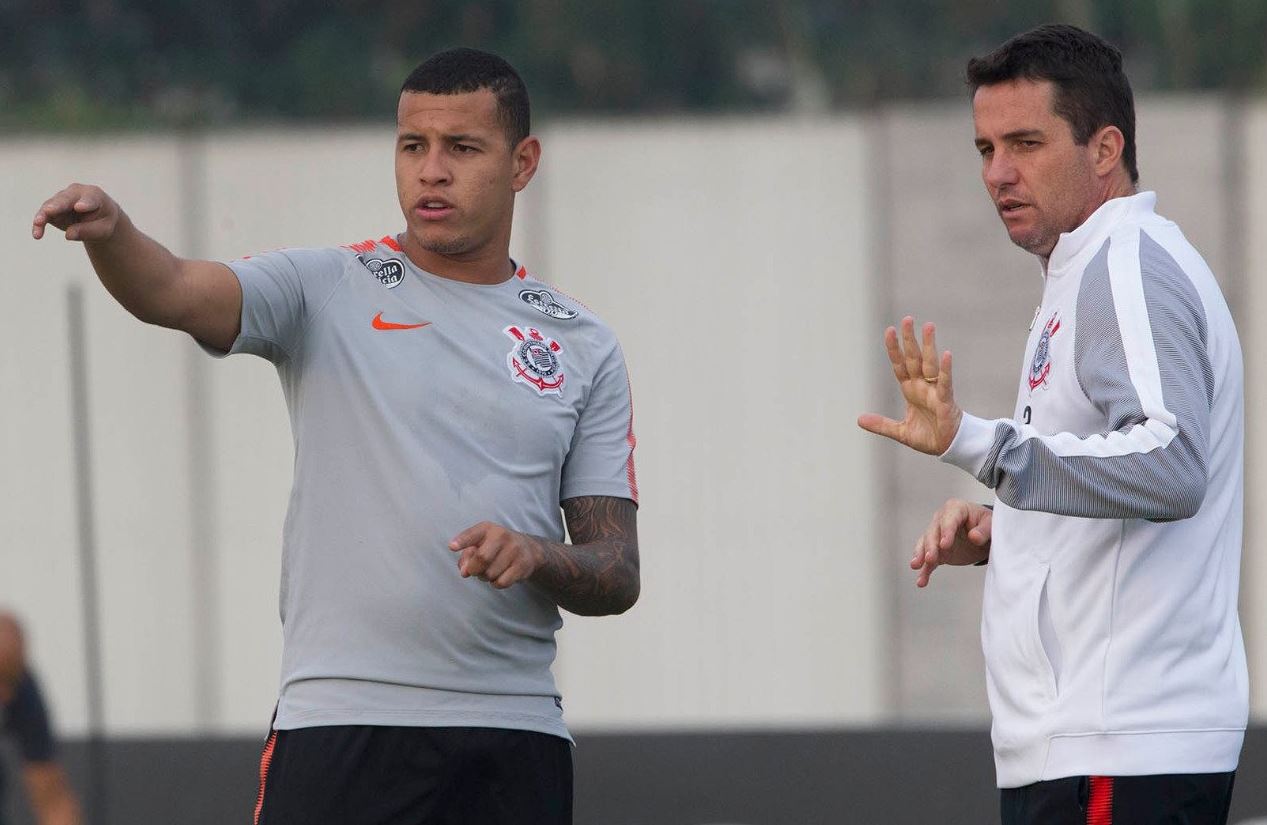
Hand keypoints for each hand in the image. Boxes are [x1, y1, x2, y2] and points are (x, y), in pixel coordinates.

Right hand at [32, 184, 122, 242]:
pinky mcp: (51, 209)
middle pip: (65, 199)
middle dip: (57, 205)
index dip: (84, 203)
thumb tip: (68, 235)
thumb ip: (89, 231)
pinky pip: (44, 216)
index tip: (79, 207)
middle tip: (49, 210)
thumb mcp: (103, 229)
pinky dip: (39, 224)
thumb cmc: (103, 221)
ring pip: (50, 206)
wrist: (97, 218)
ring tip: (38, 223)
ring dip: (43, 215)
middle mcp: (75, 193)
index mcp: (94, 195)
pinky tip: (37, 234)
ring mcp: (61, 199)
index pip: (89, 199)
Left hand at [449, 522, 543, 589]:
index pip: (473, 534)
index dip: (462, 541)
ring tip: (491, 570)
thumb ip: (467, 556)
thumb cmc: (497, 547)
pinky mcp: (522, 565)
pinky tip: (500, 575)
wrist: (529, 550)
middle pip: (481, 559)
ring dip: (485, 577)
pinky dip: (496, 583)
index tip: (452, 547)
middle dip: (473, 569)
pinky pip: (501, 582)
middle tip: (475, 570)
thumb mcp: (481, 544)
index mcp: (488, 529)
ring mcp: (514, 550)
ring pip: (490, 574)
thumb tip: (464, 572)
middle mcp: (502, 536)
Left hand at [857, 316, 962, 454]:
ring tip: (929, 326)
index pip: (900, 365)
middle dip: (910, 340)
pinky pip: (945, 383)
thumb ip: (881, 425)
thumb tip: (859, 420)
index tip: (889, 330)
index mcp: (910, 390)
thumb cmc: (928, 436)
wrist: (949, 448)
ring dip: (929, 346)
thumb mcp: (900, 432)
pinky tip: (946, 354)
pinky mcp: (946, 401)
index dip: (894, 349)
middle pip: (915, 358)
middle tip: (908, 319)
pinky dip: (946, 369)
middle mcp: (922, 386)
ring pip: (930, 364)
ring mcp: (935, 391)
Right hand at [911, 498, 991, 587]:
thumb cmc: (986, 523)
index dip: (946, 532)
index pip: (948, 520)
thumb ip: (984, 530)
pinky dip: (924, 570)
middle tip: (930, 558)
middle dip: (930, 546)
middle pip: (933, 533)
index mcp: (955, 509)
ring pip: (925, 545)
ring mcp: (936, 535)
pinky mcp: (936, 550)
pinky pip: (928, 560)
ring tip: (916, 566)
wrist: (984, 532)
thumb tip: (974, 537)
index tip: (945, 545)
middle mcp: (941, 520)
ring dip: (920, 556)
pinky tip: (922, 581)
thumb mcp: (990, 523)